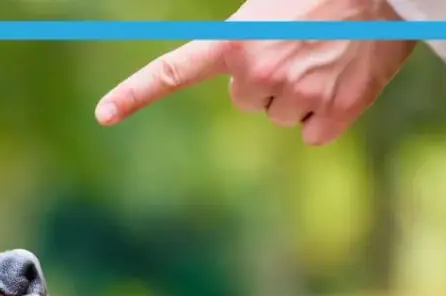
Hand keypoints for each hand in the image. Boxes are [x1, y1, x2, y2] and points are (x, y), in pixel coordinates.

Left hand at [94, 0, 417, 145]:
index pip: (173, 71)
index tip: (103, 114)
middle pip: (247, 100)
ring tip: (326, 55)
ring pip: (282, 116)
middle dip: (267, 79)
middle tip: (299, 45)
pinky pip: (315, 134)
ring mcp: (296, 95)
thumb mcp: (270, 6)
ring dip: (300, 94)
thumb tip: (243, 75)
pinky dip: (329, 116)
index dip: (135, 94)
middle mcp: (257, 73)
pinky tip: (342, 81)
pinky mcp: (336, 112)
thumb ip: (245, 40)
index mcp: (235, 41)